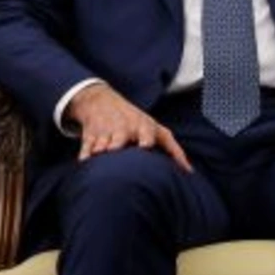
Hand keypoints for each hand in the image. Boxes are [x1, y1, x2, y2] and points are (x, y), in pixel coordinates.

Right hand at [67, 83, 191, 171]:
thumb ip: (173, 149)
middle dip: (116, 147)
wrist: (102, 102)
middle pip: (119, 142)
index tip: (144, 147)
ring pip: (101, 147)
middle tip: (115, 151)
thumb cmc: (137, 122)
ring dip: (100, 153)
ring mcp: (105, 133)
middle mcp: (124, 130)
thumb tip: (189, 171)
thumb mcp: (156, 129)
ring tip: (101, 156)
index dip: (145, 141)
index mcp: (142, 127)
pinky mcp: (89, 137)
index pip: (146, 135)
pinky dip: (85, 156)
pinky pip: (86, 149)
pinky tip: (87, 160)